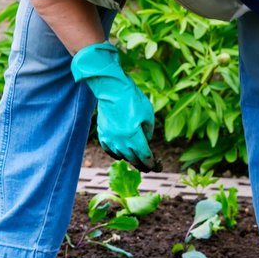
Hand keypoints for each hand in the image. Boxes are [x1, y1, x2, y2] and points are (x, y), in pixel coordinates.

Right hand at [70, 42, 157, 171]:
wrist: (111, 89)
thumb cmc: (132, 99)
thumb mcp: (148, 114)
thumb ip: (148, 131)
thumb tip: (146, 141)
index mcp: (134, 137)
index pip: (144, 156)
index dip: (151, 164)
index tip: (156, 167)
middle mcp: (120, 141)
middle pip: (133, 159)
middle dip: (142, 165)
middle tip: (148, 167)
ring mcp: (110, 138)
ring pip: (121, 156)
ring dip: (129, 159)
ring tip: (135, 160)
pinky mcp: (102, 134)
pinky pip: (109, 150)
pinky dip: (115, 154)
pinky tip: (120, 154)